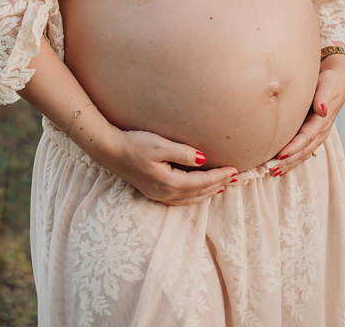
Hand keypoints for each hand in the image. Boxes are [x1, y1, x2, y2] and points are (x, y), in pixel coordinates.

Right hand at [105, 129, 238, 205]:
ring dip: (207, 192)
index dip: (220, 176)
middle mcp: (166, 193)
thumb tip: (204, 159)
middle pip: (199, 192)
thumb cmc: (134, 144)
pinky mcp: (153, 192)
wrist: (110, 150)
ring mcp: (159, 195)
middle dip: (218, 185)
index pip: (202, 181)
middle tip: (235, 178)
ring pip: (190, 199)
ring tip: (222, 187)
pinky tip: (197, 192)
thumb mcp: (159, 145)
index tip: (234, 170)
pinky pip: (181, 200)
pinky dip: (194, 196)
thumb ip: (183, 153)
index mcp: (170, 182)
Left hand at [266, 54, 344, 174]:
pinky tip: (280, 165)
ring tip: (273, 173)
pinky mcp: (312, 135)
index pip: (307, 137)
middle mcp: (320, 131)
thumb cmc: (329, 82)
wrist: (336, 83)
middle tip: (272, 170)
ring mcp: (317, 135)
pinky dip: (292, 160)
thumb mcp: (328, 85)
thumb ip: (323, 97)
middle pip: (304, 150)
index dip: (294, 147)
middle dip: (289, 161)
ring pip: (303, 154)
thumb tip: (322, 110)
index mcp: (322, 121)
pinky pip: (302, 151)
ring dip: (289, 164)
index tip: (281, 155)